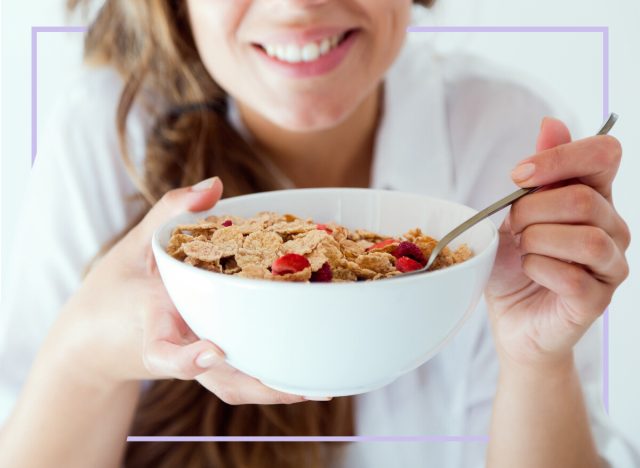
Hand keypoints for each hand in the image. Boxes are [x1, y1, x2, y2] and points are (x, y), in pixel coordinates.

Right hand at [55, 177, 306, 404]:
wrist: (93, 343)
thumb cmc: (112, 293)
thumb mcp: (133, 245)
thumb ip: (170, 212)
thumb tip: (216, 184)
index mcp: (153, 321)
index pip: (161, 351)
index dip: (185, 358)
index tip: (212, 352)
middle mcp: (177, 348)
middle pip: (218, 380)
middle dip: (261, 386)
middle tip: (306, 386)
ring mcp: (192, 363)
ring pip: (233, 387)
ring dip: (274, 391)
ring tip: (321, 389)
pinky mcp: (202, 367)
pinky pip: (237, 378)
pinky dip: (269, 378)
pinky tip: (305, 376)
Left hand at [485, 118, 629, 368]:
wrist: (510, 317)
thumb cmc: (514, 262)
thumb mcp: (516, 213)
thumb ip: (538, 173)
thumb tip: (551, 123)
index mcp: (594, 196)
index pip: (604, 154)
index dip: (560, 158)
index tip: (519, 176)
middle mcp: (612, 227)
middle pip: (582, 199)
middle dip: (530, 211)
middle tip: (512, 227)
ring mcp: (610, 264)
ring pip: (583, 238)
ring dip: (536, 242)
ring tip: (523, 250)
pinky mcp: (598, 298)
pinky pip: (572, 276)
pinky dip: (539, 270)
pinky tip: (530, 271)